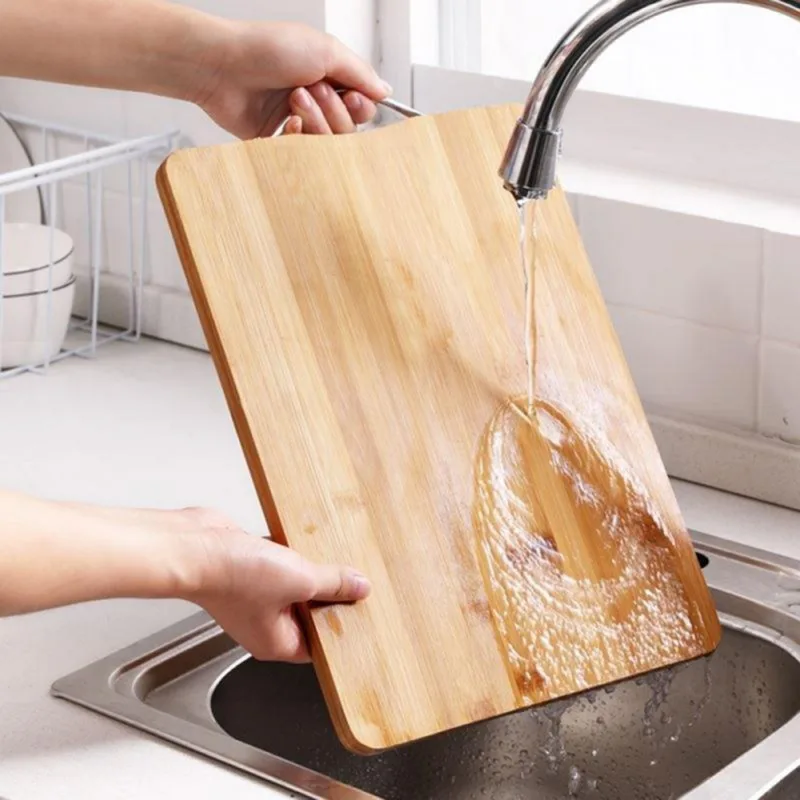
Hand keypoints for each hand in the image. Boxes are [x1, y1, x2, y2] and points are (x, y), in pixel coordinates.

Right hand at [0, 492, 370, 663]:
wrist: (193, 545)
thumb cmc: (231, 576)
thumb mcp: (298, 579)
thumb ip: (332, 584)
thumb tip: (358, 588)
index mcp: (276, 640)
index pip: (320, 643)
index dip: (341, 626)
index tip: (360, 607)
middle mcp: (264, 621)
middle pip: (309, 611)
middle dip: (328, 593)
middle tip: (352, 578)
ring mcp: (255, 594)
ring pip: (294, 584)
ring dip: (310, 569)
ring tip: (332, 554)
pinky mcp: (249, 566)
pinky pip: (279, 562)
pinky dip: (292, 552)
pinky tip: (305, 539)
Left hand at [195, 21, 390, 138]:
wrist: (222, 66)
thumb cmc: (267, 49)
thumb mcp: (324, 49)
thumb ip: (359, 72)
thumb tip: (385, 91)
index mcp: (329, 77)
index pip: (362, 106)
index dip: (361, 106)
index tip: (352, 96)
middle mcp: (316, 102)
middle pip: (347, 129)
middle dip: (334, 111)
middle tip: (312, 89)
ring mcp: (297, 123)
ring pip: (327, 144)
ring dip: (315, 121)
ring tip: (293, 99)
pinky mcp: (278, 143)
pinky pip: (303, 155)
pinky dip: (298, 137)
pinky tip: (285, 122)